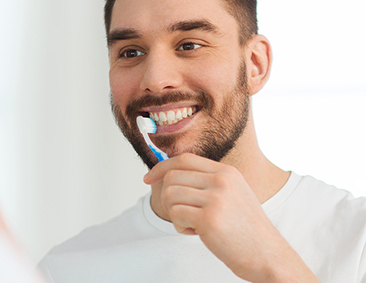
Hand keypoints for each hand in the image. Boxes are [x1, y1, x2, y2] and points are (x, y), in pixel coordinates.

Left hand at [144, 153, 318, 282]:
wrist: (268, 255)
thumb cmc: (245, 229)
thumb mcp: (231, 194)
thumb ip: (207, 182)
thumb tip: (169, 173)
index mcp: (226, 172)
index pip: (183, 159)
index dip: (161, 167)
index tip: (148, 178)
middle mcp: (221, 180)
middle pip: (172, 177)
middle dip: (169, 198)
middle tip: (185, 215)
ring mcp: (216, 198)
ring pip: (170, 195)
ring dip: (175, 214)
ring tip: (194, 224)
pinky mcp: (209, 218)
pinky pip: (175, 215)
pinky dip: (181, 227)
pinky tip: (199, 233)